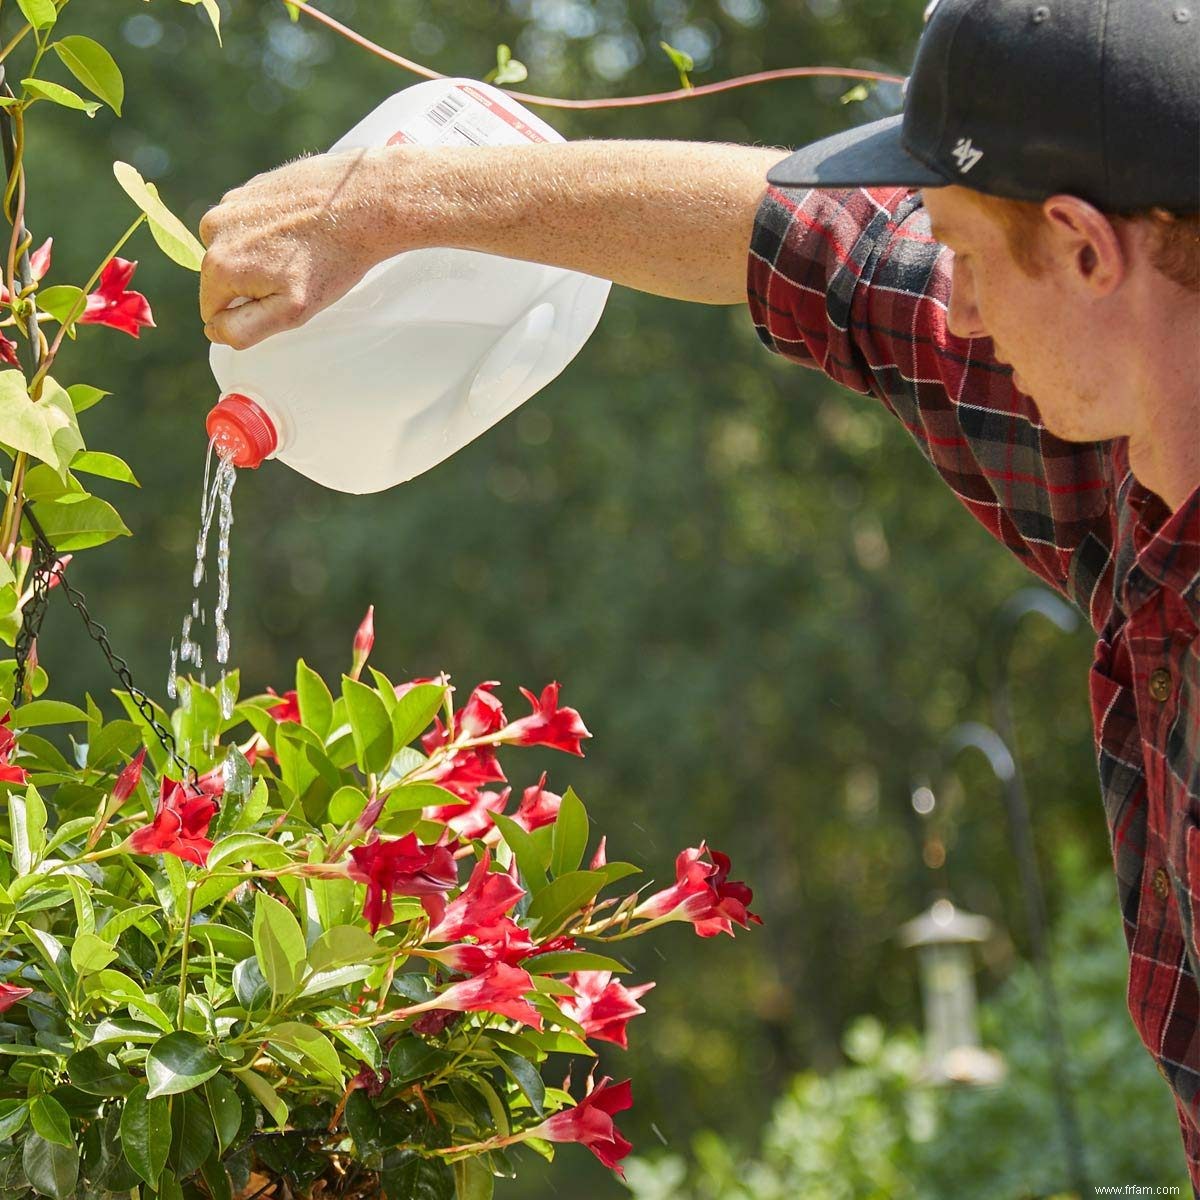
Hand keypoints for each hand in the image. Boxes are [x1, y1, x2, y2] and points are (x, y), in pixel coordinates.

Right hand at [199, 148, 390, 349]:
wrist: (362, 201)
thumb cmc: (331, 260)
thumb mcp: (290, 311)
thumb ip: (245, 329)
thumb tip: (214, 331)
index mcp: (218, 264)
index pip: (213, 310)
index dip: (247, 314)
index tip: (281, 299)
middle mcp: (213, 229)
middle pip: (222, 278)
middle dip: (253, 284)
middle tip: (296, 275)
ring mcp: (231, 202)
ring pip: (236, 249)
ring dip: (261, 256)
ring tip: (299, 250)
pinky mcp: (249, 186)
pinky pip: (251, 224)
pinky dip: (271, 231)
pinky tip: (301, 229)